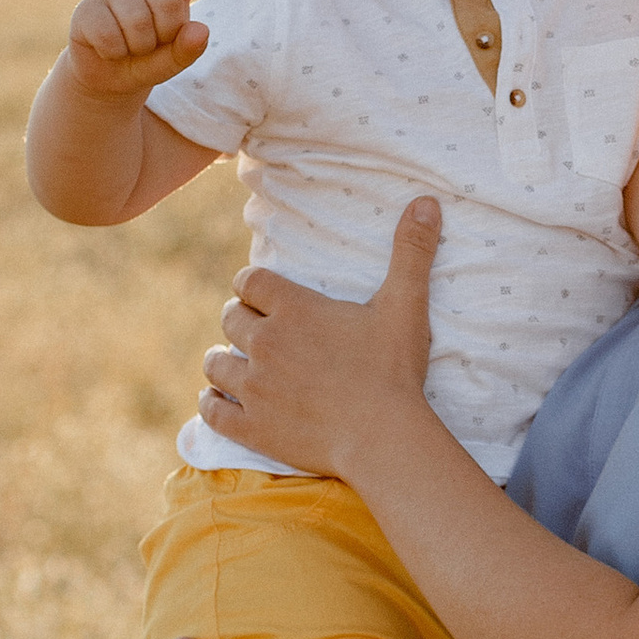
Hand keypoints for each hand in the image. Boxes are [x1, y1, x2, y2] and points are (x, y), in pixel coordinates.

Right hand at [64, 0, 232, 100]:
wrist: (104, 76)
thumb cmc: (145, 60)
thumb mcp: (171, 61)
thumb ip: (188, 49)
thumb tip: (200, 30)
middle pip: (168, 4)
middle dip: (164, 35)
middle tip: (151, 43)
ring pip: (138, 23)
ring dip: (137, 48)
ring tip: (130, 47)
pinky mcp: (87, 7)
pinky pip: (109, 36)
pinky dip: (113, 53)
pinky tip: (109, 49)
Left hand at [200, 195, 441, 469]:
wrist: (383, 437)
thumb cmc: (393, 370)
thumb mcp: (406, 305)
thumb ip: (411, 252)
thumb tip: (426, 201)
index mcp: (295, 309)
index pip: (249, 282)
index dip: (253, 286)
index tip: (262, 294)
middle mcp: (265, 342)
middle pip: (230, 319)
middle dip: (240, 320)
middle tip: (257, 330)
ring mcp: (254, 387)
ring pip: (215, 364)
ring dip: (222, 361)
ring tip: (235, 364)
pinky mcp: (251, 427)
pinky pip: (212, 411)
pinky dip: (212, 405)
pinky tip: (221, 403)